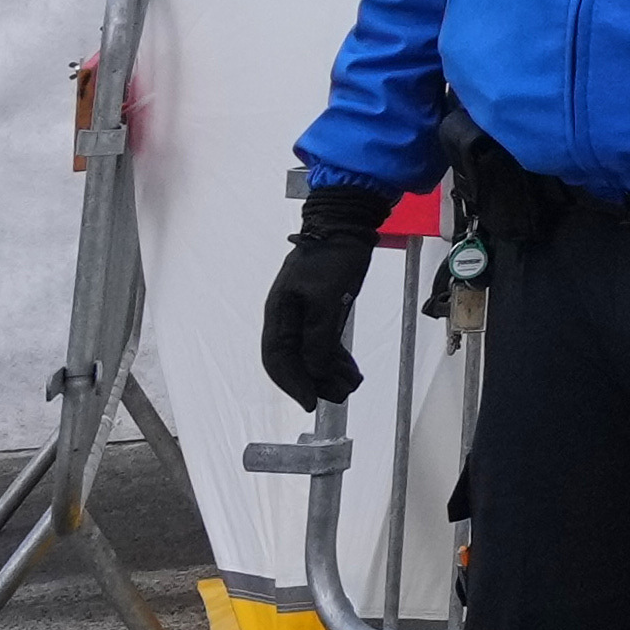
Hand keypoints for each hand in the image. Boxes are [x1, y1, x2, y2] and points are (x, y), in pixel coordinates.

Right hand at [259, 179, 390, 410]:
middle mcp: (287, 317)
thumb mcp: (326, 299)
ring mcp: (304, 314)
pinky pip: (324, 342)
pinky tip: (351, 371)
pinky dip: (337, 358)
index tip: (309, 403)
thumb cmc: (332, 257)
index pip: (278, 359)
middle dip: (315, 381)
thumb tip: (315, 370)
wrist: (346, 226)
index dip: (292, 383)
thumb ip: (318, 337)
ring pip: (311, 353)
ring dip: (329, 373)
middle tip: (339, 396)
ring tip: (350, 386)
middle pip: (294, 360)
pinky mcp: (322, 310)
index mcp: (279, 314)